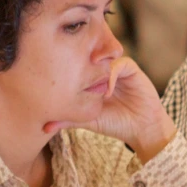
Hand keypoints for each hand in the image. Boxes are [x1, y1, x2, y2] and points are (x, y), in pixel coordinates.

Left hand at [44, 57, 176, 162]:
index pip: (77, 65)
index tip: (55, 76)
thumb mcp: (88, 120)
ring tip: (89, 84)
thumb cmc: (116, 124)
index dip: (68, 67)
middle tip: (67, 72)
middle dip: (80, 62)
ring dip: (96, 69)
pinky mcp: (131, 69)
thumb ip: (68, 120)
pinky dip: (111, 75)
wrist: (142, 130)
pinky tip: (108, 92)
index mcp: (92, 79)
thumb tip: (44, 126)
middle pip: (89, 56)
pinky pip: (119, 64)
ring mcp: (118, 69)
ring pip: (103, 58)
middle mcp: (104, 71)